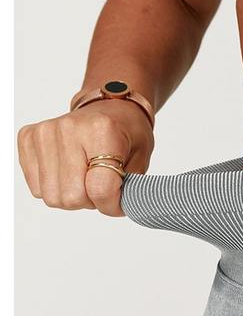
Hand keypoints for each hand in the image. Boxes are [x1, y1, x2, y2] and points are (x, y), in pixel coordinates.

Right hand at [17, 99, 153, 215]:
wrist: (109, 108)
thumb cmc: (126, 134)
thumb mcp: (142, 160)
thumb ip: (129, 188)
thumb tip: (111, 208)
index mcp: (102, 131)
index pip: (100, 190)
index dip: (111, 205)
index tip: (118, 198)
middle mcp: (68, 128)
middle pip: (72, 197)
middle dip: (90, 201)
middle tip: (100, 183)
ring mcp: (45, 132)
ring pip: (52, 196)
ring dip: (71, 196)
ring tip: (84, 177)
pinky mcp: (28, 138)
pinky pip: (37, 187)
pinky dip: (55, 187)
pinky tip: (68, 172)